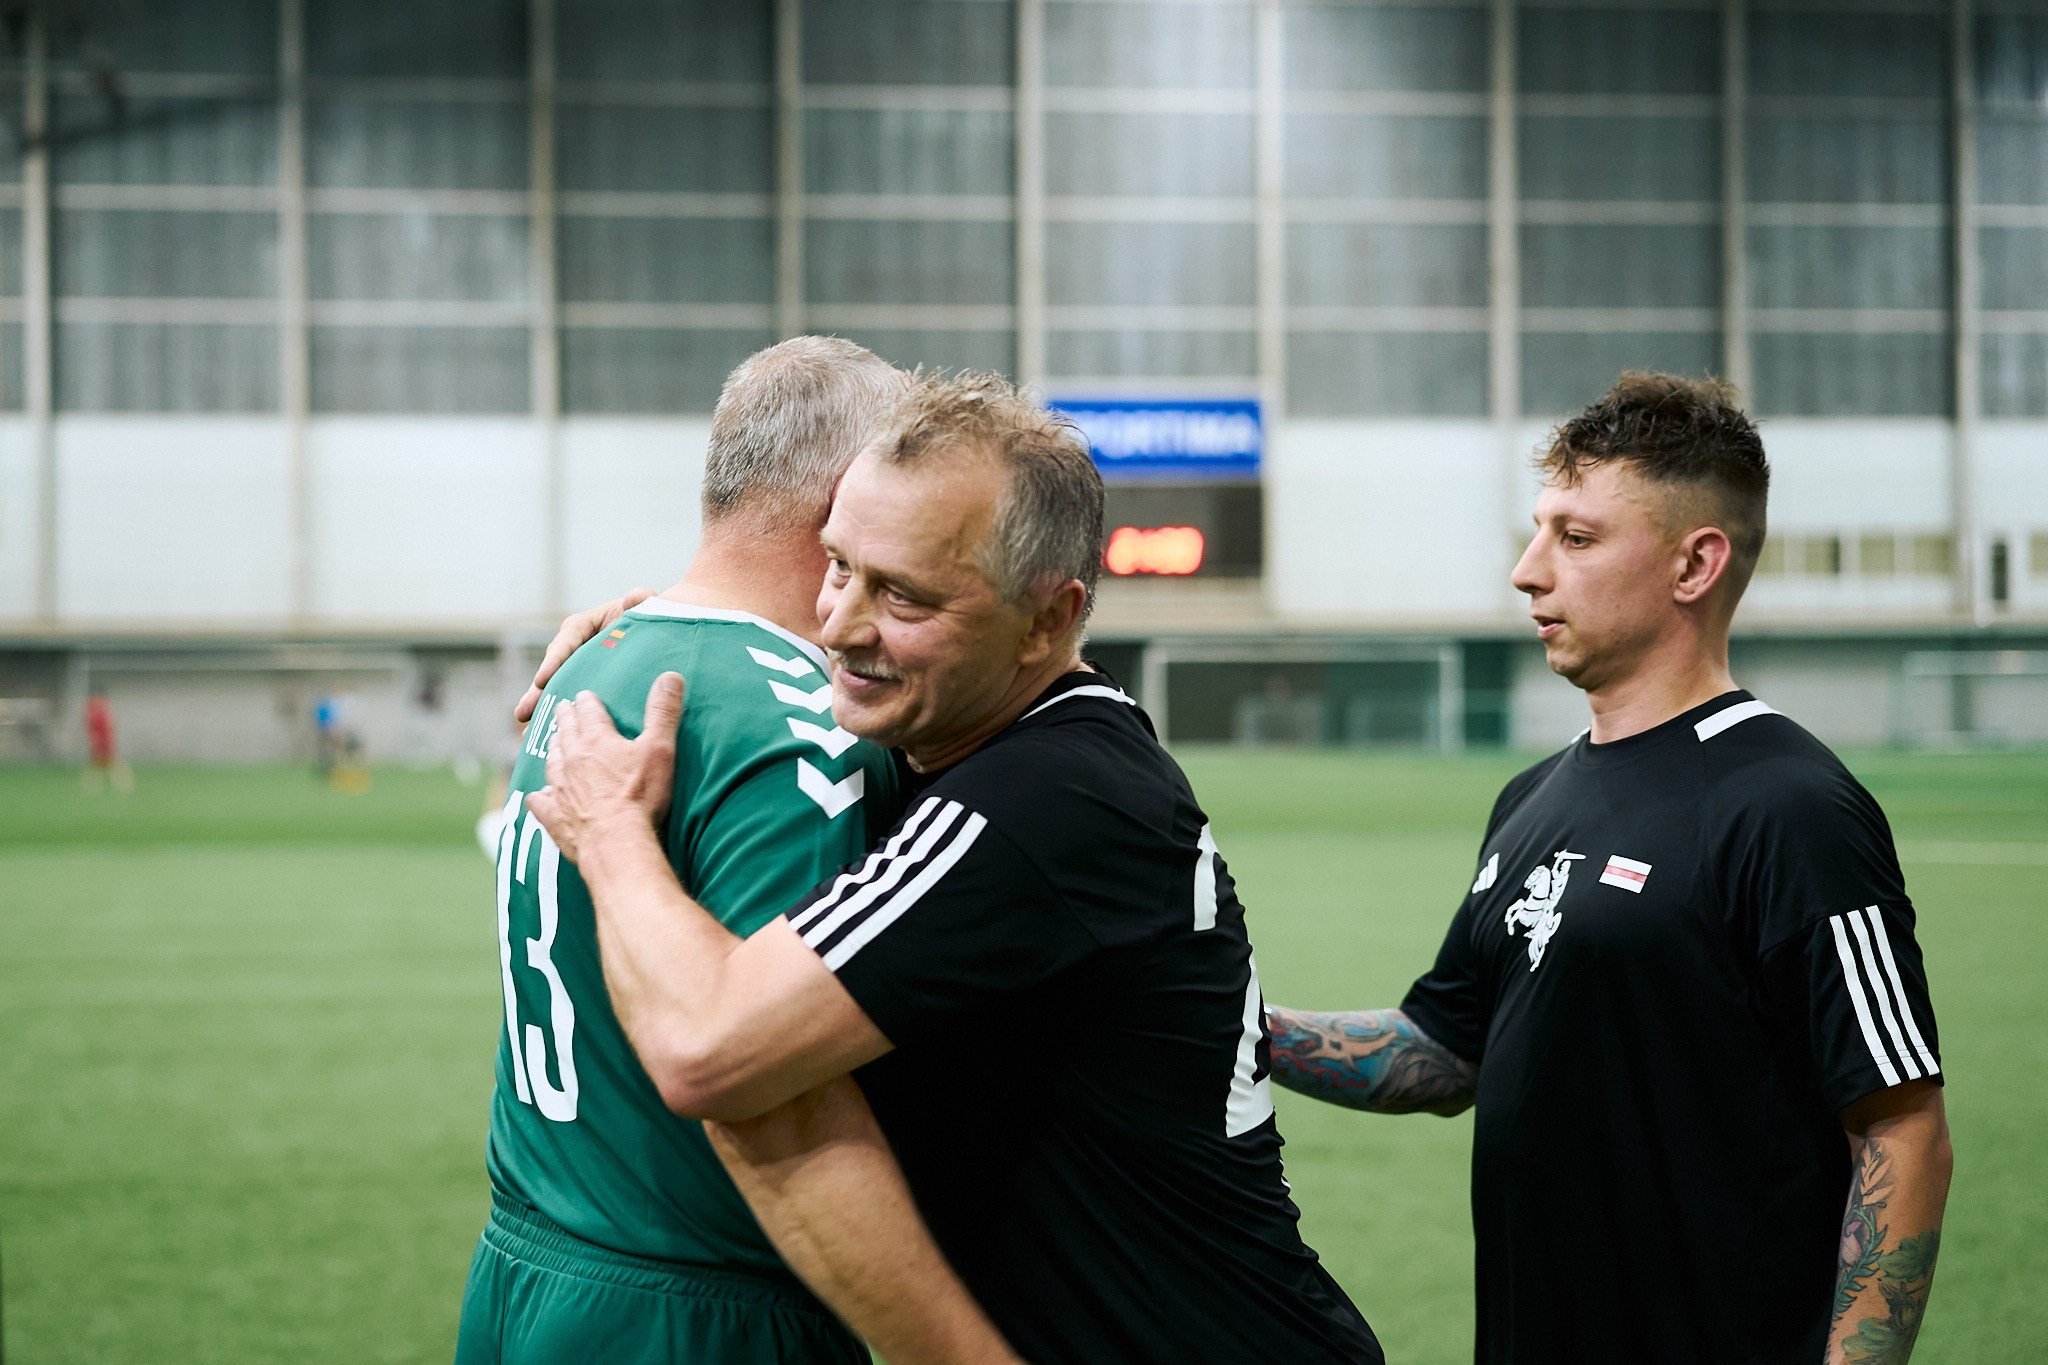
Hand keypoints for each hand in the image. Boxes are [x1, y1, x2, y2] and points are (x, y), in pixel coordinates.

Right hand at [514, 588, 655, 722]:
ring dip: (541, 709)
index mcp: (584, 626)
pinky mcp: (582, 688)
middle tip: (524, 711)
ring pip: (555, 689)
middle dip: (538, 692)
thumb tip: (632, 597)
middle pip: (553, 669)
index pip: (567, 639)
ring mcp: (576, 669)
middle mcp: (574, 648)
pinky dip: (557, 720)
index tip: (542, 678)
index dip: (554, 659)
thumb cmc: (651, 623)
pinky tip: (545, 740)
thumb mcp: (648, 609)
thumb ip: (642, 601)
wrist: (662, 642)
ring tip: (527, 731)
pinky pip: (568, 703)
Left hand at [527, 673, 684, 863]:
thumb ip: (663, 711)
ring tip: (554, 742)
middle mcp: (572, 758)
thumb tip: (670, 675)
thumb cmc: (640, 795)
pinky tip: (538, 794)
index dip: (587, 701)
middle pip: (565, 731)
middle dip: (565, 717)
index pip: (588, 711)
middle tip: (562, 708)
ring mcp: (559, 787)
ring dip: (553, 748)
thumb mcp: (660, 748)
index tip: (583, 694)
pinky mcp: (553, 815)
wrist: (615, 841)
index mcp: (596, 739)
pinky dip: (539, 796)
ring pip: (552, 760)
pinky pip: (540, 802)